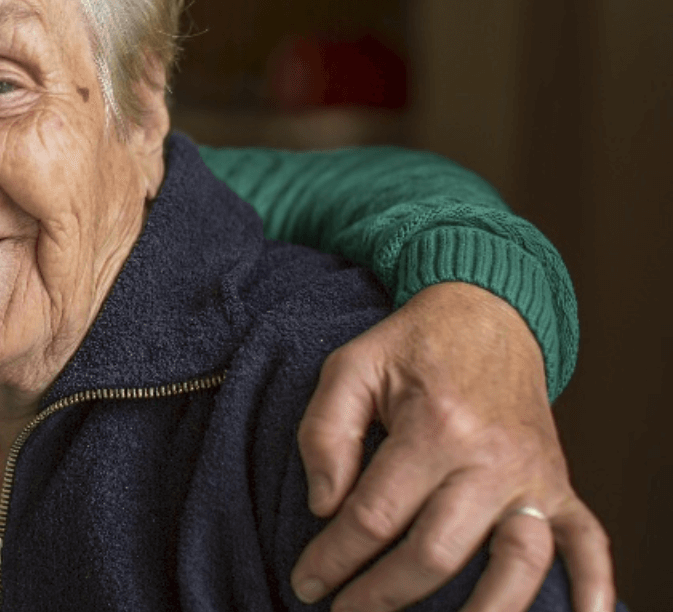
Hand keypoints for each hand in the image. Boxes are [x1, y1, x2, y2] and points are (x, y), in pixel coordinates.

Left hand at [291, 282, 613, 611]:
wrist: (487, 315)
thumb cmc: (412, 347)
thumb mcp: (350, 368)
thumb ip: (324, 432)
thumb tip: (323, 505)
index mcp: (434, 427)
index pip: (374, 515)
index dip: (333, 557)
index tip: (306, 581)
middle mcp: (491, 458)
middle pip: (434, 553)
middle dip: (380, 595)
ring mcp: (533, 477)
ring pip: (514, 566)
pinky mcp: (561, 486)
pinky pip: (590, 545)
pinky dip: (592, 590)